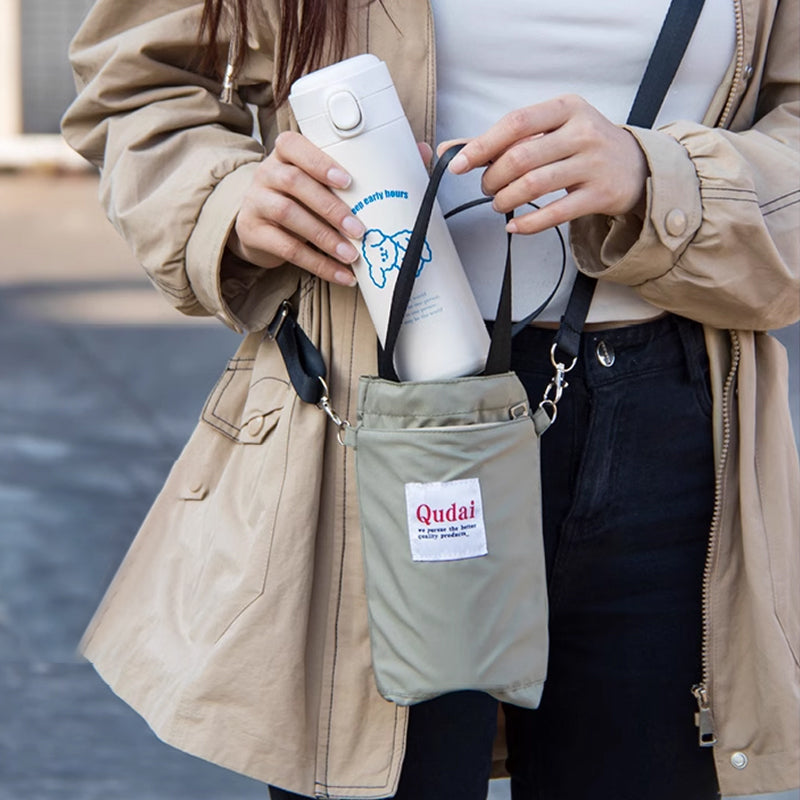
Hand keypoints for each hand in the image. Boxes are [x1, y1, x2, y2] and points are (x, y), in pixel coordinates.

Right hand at [228, 134, 434, 285]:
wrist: (259, 221)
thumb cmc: (303, 195)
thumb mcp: (323, 178)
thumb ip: (367, 165)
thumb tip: (421, 151)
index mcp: (287, 152)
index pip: (295, 146)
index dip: (320, 162)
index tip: (347, 181)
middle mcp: (267, 173)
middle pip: (295, 184)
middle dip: (331, 208)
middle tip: (360, 229)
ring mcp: (257, 203)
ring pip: (289, 216)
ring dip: (325, 238)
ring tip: (352, 255)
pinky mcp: (254, 233)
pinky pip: (287, 250)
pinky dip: (318, 264)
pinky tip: (341, 274)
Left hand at [441, 95, 647, 234]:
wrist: (636, 166)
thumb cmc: (583, 146)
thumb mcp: (552, 129)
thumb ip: (506, 139)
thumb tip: (455, 149)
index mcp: (566, 108)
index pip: (516, 123)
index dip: (482, 145)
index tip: (459, 165)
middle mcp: (582, 132)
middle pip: (521, 157)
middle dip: (493, 178)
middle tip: (487, 188)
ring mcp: (593, 164)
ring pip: (534, 185)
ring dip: (506, 200)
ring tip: (499, 203)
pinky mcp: (600, 195)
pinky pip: (555, 213)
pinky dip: (527, 223)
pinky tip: (514, 225)